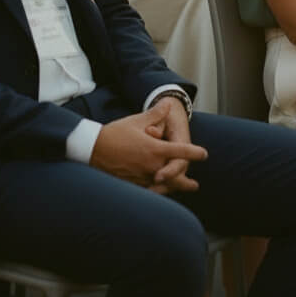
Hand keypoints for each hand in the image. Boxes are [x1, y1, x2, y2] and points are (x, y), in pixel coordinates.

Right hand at [90, 99, 206, 187]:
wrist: (91, 150)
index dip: (195, 153)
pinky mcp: (131, 185)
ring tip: (179, 192)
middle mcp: (151, 166)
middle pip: (175, 176)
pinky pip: (148, 192)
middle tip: (195, 185)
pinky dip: (156, 192)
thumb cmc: (115, 134)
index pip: (181, 152)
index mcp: (154, 149)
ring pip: (162, 187)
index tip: (204, 155)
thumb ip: (156, 114)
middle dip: (186, 181)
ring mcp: (141, 178)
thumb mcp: (137, 121)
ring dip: (173, 189)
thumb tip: (168, 103)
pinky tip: (158, 193)